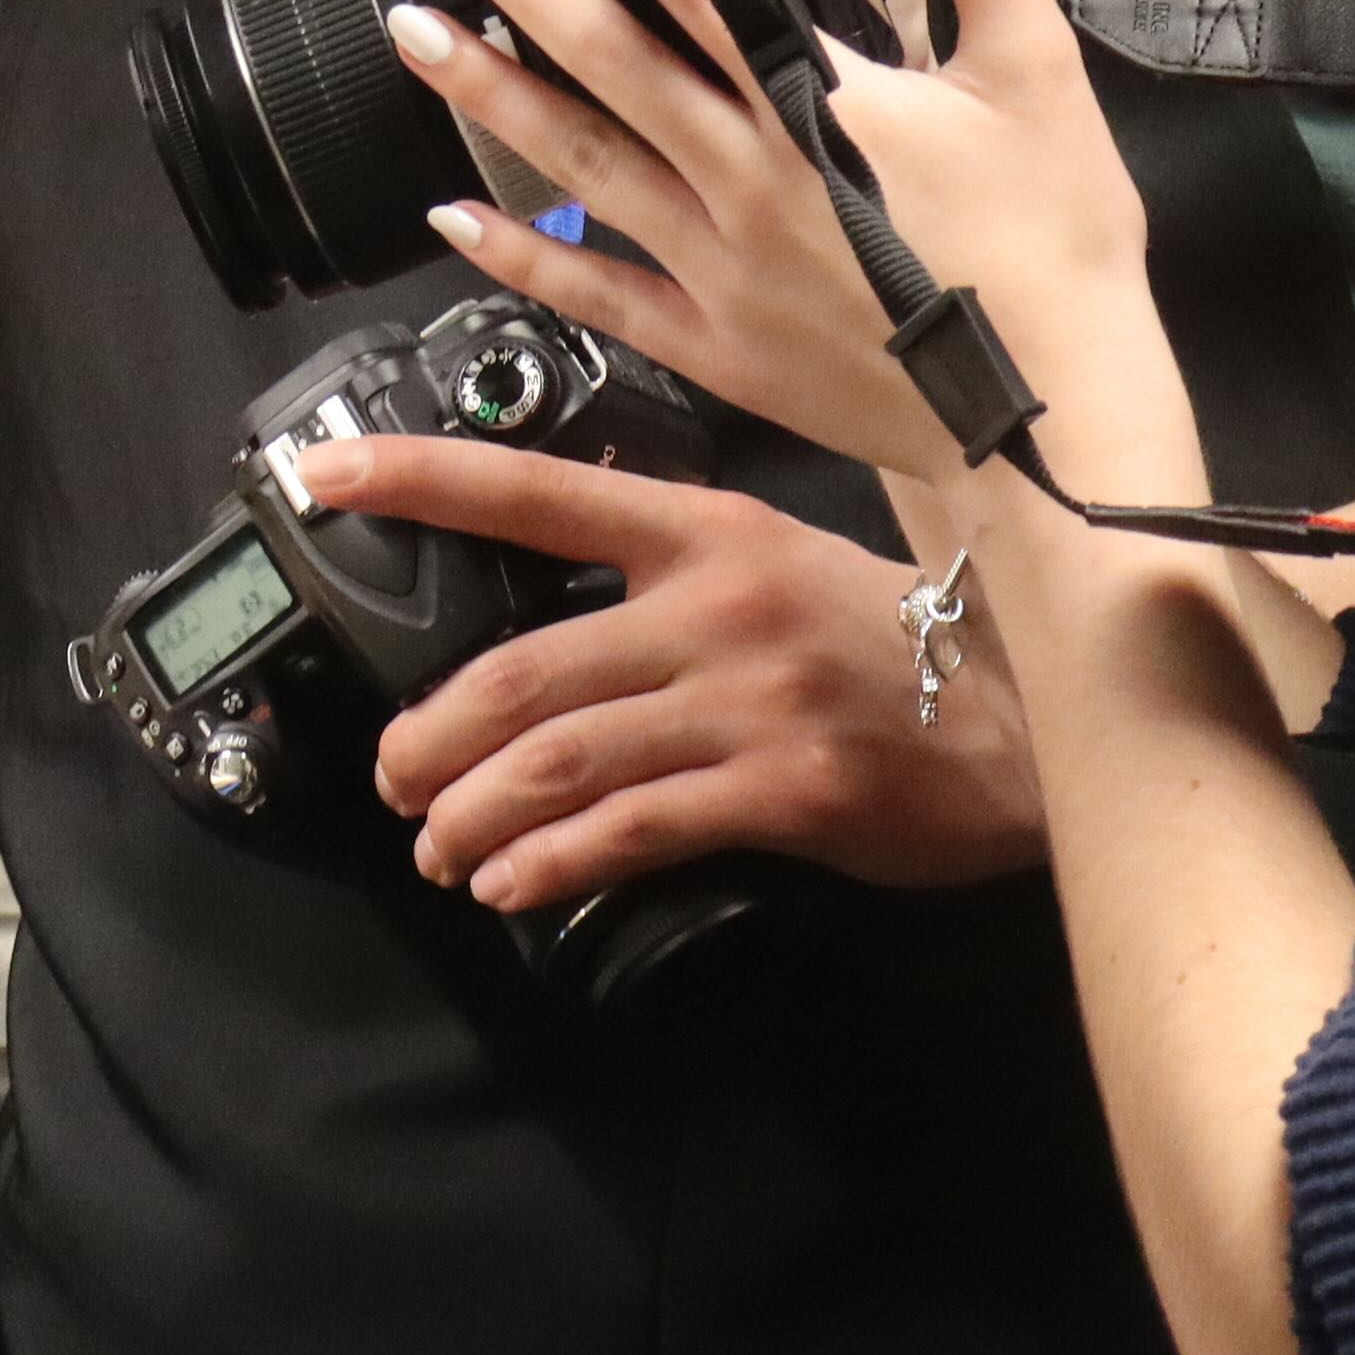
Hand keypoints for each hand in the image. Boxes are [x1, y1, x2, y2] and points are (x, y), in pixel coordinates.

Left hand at [306, 437, 1033, 906]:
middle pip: (524, 666)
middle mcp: (717, 606)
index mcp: (706, 529)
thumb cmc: (895, 643)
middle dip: (432, 733)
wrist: (1033, 721)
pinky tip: (511, 882)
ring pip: (564, 756)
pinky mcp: (784, 790)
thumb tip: (546, 598)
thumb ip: (667, 568)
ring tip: (436, 845)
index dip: (420, 477)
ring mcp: (750, 699)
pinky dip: (552, 861)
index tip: (321, 472)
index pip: (536, 490)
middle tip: (392, 773)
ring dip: (474, 810)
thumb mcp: (780, 563)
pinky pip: (634, 831)